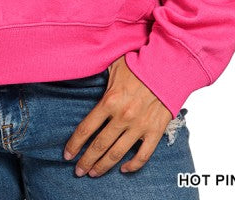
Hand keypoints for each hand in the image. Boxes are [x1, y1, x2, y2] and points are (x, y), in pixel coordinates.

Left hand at [63, 55, 172, 177]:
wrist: (167, 67)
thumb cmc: (138, 63)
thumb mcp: (112, 65)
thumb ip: (99, 75)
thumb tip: (83, 71)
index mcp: (109, 101)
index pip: (86, 128)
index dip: (74, 144)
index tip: (67, 154)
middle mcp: (122, 116)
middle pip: (99, 145)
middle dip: (86, 161)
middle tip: (78, 171)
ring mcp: (139, 126)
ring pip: (117, 153)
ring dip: (103, 166)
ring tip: (94, 173)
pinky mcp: (155, 131)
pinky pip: (143, 155)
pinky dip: (132, 166)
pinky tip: (123, 169)